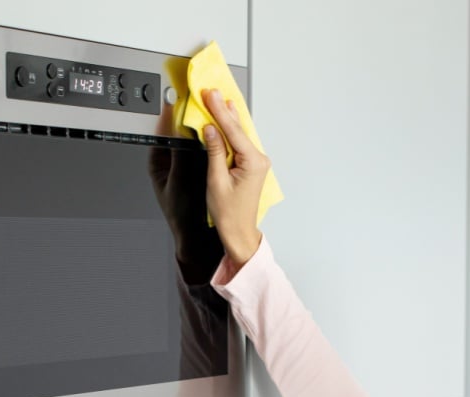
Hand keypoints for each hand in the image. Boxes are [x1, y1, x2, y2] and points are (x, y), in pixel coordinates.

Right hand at [200, 88, 267, 267]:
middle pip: (238, 129)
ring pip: (240, 133)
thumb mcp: (216, 180)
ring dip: (227, 117)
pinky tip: (225, 118)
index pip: (233, 130)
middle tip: (211, 91)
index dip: (219, 111)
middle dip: (223, 109)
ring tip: (217, 99)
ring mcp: (257, 162)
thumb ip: (214, 151)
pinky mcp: (251, 164)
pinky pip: (240, 142)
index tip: (210, 95)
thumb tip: (210, 129)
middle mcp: (259, 159)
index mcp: (253, 162)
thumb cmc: (229, 213)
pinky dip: (231, 130)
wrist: (238, 231)